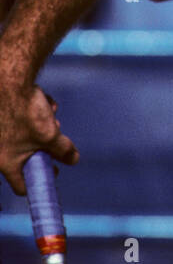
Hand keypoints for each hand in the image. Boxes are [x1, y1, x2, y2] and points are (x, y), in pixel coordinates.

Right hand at [0, 81, 78, 196]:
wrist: (10, 78)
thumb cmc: (25, 110)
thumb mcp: (50, 134)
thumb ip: (63, 150)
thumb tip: (74, 160)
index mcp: (6, 161)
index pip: (21, 185)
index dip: (40, 181)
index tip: (53, 171)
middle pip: (27, 156)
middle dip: (45, 145)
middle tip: (55, 136)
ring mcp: (0, 132)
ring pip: (27, 135)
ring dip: (43, 126)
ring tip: (50, 114)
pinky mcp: (3, 115)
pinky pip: (22, 120)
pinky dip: (34, 112)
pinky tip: (44, 100)